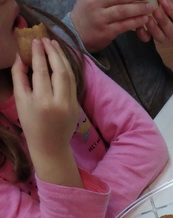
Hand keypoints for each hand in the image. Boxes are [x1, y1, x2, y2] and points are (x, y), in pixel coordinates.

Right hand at [12, 40, 81, 186]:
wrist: (50, 146)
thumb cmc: (31, 124)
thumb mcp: (21, 101)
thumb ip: (19, 77)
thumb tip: (20, 57)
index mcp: (42, 101)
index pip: (42, 71)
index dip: (39, 54)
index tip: (35, 41)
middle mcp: (59, 102)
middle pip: (59, 71)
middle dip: (53, 52)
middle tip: (46, 39)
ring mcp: (70, 105)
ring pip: (69, 75)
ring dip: (62, 58)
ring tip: (54, 45)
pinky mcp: (77, 106)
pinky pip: (73, 83)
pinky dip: (67, 69)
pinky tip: (61, 60)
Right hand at [70, 0, 151, 50]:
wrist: (75, 34)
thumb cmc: (86, 14)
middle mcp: (95, 4)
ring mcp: (100, 19)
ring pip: (123, 11)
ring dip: (138, 9)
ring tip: (149, 8)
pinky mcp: (106, 32)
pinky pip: (124, 25)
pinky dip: (135, 22)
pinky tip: (143, 19)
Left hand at [135, 0, 172, 43]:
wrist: (149, 5)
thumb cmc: (159, 2)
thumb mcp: (165, 0)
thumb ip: (166, 0)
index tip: (164, 1)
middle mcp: (170, 29)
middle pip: (172, 32)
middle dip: (164, 21)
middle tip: (156, 11)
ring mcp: (161, 35)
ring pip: (161, 37)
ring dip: (154, 29)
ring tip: (148, 19)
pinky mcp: (149, 36)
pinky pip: (147, 38)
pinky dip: (143, 34)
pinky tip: (140, 26)